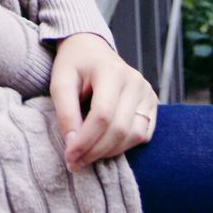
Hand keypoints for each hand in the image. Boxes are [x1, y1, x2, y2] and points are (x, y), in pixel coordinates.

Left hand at [49, 32, 157, 170]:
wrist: (91, 50)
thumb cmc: (74, 65)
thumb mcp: (60, 82)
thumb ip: (65, 113)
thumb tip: (73, 145)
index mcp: (111, 70)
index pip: (103, 114)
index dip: (86, 140)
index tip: (68, 156)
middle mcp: (135, 81)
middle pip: (120, 128)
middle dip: (95, 151)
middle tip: (74, 162)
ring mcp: (147, 92)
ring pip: (135, 136)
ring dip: (110, 152)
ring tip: (87, 155)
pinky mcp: (152, 103)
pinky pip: (144, 135)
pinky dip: (124, 147)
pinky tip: (104, 145)